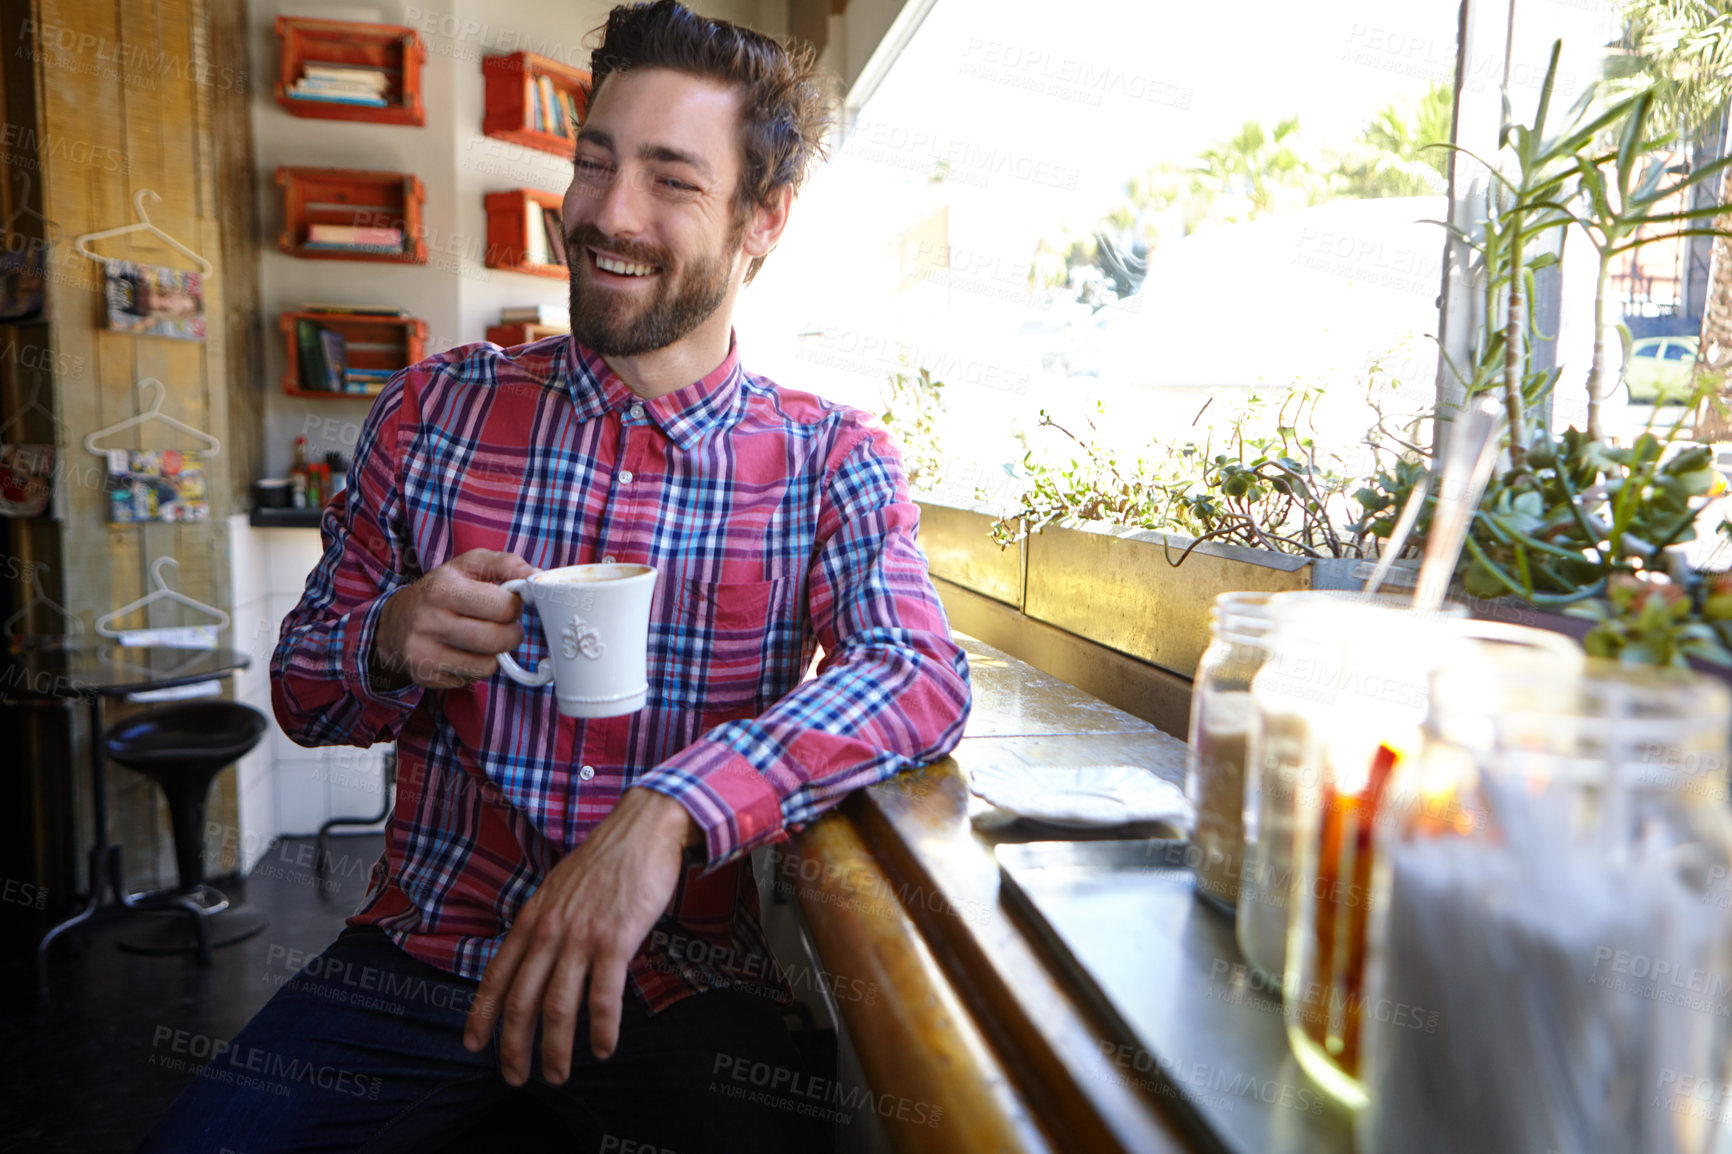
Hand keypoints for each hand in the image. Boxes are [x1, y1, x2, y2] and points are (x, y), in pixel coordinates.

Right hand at [371, 549, 534, 690]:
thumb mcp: (467, 565)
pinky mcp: (427, 677)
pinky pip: (472, 679)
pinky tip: (464, 653)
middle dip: (511, 634)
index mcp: (443, 589)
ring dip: (495, 654)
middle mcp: (430, 621)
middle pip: (498, 640)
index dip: (515, 607)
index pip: (504, 607)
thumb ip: (505, 563)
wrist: (393, 624)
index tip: (509, 604)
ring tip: (482, 638)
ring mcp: (425, 653)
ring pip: (488, 665)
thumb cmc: (439, 591)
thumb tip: (537, 573)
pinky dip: (476, 668)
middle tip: (504, 626)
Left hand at [463, 788, 699, 1083]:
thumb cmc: (606, 858)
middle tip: (515, 1076)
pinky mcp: (615, 940)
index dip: (482, 1015)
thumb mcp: (560, 888)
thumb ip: (546, 923)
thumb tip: (539, 957)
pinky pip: (603, 996)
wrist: (642, 829)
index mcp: (531, 918)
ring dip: (555, 1049)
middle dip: (514, 1047)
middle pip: (522, 1001)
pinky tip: (602, 1049)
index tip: (474, 1046)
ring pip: (558, 1007)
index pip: (496, 976)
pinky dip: (600, 1029)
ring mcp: (581, 937)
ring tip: (558, 1074)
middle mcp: (549, 931)